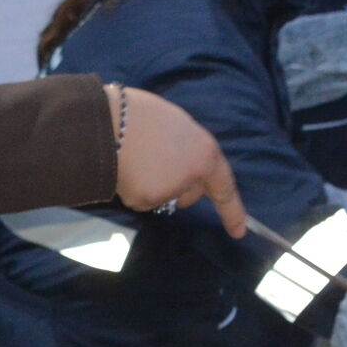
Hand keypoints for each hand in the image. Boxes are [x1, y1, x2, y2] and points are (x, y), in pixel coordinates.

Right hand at [113, 86, 247, 236]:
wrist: (108, 121)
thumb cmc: (141, 114)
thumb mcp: (178, 125)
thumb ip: (189, 149)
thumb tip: (183, 165)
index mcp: (205, 153)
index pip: (224, 188)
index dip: (233, 212)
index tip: (239, 232)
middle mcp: (193, 176)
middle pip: (191, 194)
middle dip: (180, 187)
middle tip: (156, 158)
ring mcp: (169, 191)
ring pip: (165, 196)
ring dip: (155, 185)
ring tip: (136, 157)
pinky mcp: (146, 200)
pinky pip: (143, 200)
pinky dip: (135, 190)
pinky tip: (125, 169)